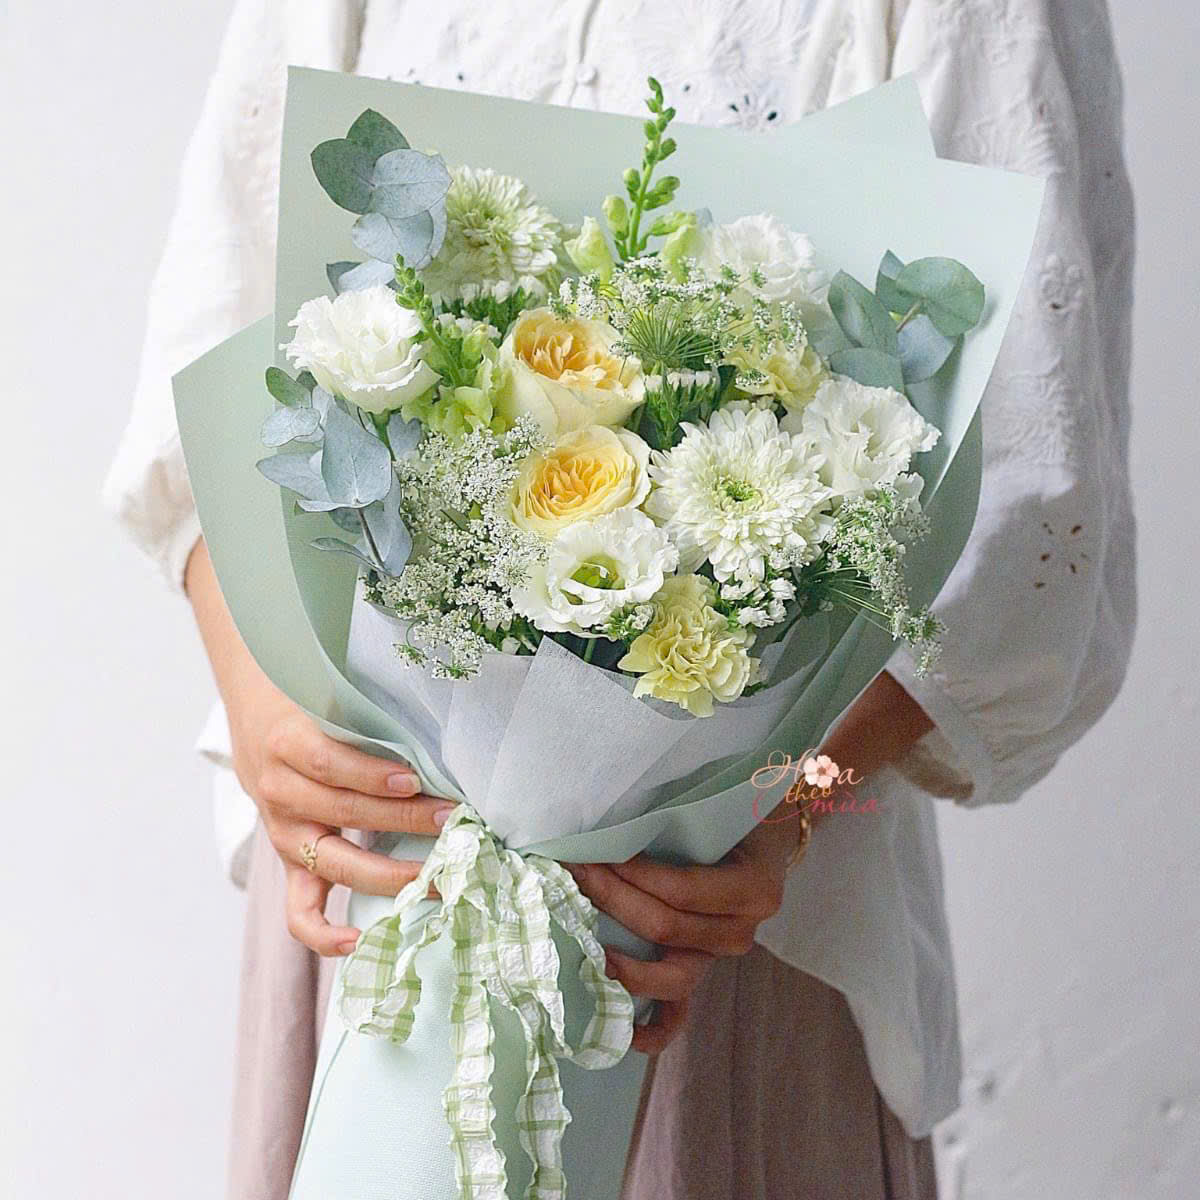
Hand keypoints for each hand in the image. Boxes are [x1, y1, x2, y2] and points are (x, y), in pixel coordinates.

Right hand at [186, 540, 451, 956]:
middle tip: (455, 822)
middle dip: (404, 821)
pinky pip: (300, 909)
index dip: (372, 776)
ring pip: (334, 863)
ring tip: (438, 875)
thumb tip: (437, 729)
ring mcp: (284, 833)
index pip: (331, 765)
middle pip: (343, 814)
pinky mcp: (291, 861)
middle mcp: (280, 793)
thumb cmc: (309, 703)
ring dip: (390, 873)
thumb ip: (368, 715)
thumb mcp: (328, 696)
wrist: (255, 718)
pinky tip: (359, 940)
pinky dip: (324, 932)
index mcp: (287, 744)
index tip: (417, 780)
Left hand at [566, 818, 797, 1052]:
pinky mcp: (699, 972)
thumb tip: (609, 828)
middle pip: (666, 927)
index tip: (596, 853)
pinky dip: (652, 1030)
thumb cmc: (730, 821)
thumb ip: (672, 824)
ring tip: (583, 937)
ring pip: (671, 976)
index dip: (635, 875)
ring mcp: (720, 958)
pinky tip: (623, 1034)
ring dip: (622, 957)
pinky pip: (679, 1015)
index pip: (682, 890)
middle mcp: (741, 931)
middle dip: (614, 899)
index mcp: (752, 889)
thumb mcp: (714, 815)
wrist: (759, 844)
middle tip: (577, 873)